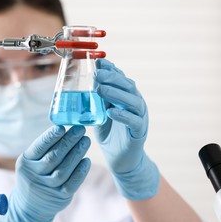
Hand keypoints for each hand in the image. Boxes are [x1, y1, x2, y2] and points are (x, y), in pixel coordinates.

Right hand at [0, 125, 90, 221]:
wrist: (29, 206)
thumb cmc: (34, 174)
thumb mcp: (31, 161)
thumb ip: (44, 147)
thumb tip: (64, 127)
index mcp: (26, 162)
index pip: (39, 147)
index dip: (50, 137)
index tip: (62, 126)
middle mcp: (34, 175)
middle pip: (53, 157)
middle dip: (68, 141)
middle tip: (80, 129)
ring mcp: (47, 188)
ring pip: (63, 169)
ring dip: (76, 153)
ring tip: (85, 141)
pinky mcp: (59, 197)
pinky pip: (72, 184)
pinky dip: (80, 172)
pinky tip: (86, 160)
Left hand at [94, 58, 159, 199]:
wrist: (121, 159)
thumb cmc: (109, 133)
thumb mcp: (100, 112)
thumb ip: (95, 99)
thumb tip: (80, 84)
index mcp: (126, 96)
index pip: (120, 78)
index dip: (111, 69)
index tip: (98, 62)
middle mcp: (136, 103)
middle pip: (128, 86)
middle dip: (112, 78)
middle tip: (97, 74)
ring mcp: (140, 117)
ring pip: (133, 101)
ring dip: (116, 93)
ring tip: (101, 90)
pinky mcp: (139, 132)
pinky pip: (134, 122)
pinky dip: (123, 115)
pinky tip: (111, 112)